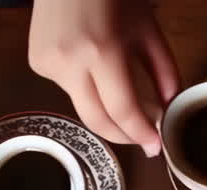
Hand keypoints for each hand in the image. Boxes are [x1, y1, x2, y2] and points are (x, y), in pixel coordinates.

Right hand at [28, 0, 180, 156]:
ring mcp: (48, 63)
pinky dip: (86, 87)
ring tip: (124, 98)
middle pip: (96, 121)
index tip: (155, 146)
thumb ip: (163, 71)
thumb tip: (169, 107)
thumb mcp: (146, 28)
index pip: (122, 109)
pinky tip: (91, 64)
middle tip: (141, 139)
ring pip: (82, 105)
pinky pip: (67, 88)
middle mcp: (70, 62)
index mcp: (102, 50)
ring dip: (106, 108)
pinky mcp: (37, 63)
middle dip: (122, 136)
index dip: (141, 133)